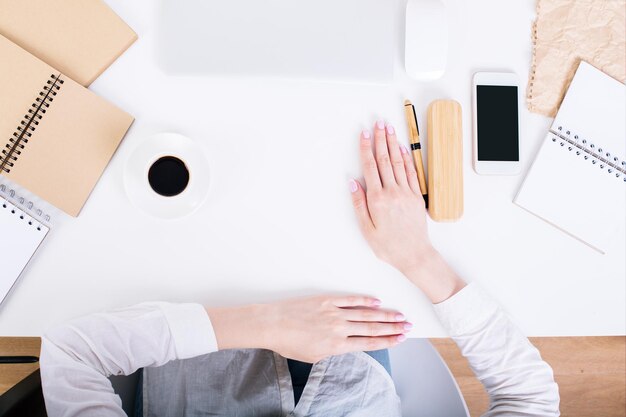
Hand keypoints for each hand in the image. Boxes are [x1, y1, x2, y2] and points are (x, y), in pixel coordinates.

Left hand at [207, 295, 409, 362]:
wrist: (273, 324)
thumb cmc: (290, 342)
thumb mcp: (315, 356)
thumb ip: (335, 350)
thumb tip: (348, 344)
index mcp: (337, 345)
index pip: (369, 343)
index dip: (388, 341)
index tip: (401, 339)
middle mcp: (339, 328)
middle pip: (372, 328)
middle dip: (393, 328)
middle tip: (408, 326)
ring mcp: (334, 312)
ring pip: (366, 314)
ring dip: (385, 315)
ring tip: (400, 315)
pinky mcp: (326, 300)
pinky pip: (350, 300)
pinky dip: (365, 300)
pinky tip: (377, 301)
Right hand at [349, 120, 464, 302]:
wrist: (414, 255)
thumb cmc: (388, 245)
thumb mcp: (366, 228)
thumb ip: (359, 203)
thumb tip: (352, 182)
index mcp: (377, 199)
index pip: (370, 167)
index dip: (366, 148)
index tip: (364, 134)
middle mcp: (392, 192)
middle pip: (384, 160)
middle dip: (380, 139)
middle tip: (378, 123)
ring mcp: (406, 192)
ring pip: (398, 162)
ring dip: (393, 144)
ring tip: (389, 129)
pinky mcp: (416, 196)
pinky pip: (411, 172)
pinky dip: (406, 158)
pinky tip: (402, 149)